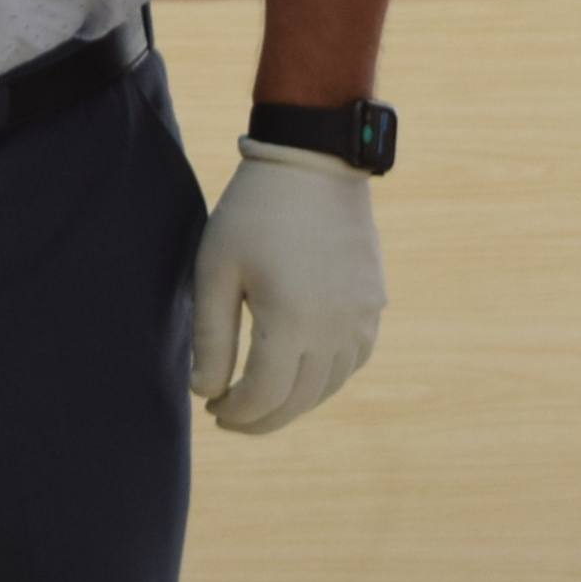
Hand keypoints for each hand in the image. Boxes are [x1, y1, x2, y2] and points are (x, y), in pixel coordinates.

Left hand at [190, 144, 385, 433]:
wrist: (314, 164)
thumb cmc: (254, 213)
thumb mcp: (216, 270)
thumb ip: (211, 338)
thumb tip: (206, 392)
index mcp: (292, 321)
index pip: (264, 396)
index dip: (237, 413)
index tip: (213, 410)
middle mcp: (335, 329)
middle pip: (297, 401)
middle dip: (261, 418)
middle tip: (231, 417)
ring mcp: (361, 319)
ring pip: (328, 387)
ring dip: (293, 402)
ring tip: (260, 399)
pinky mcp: (374, 305)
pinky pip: (352, 362)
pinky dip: (324, 379)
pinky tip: (299, 373)